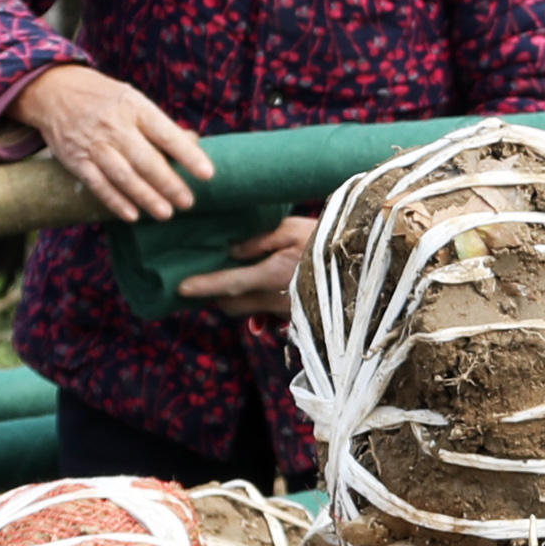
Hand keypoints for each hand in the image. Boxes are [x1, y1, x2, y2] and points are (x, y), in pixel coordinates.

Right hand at [9, 61, 213, 222]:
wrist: (53, 90)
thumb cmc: (104, 99)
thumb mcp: (133, 100)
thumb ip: (160, 124)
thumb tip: (194, 142)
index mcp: (135, 108)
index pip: (167, 134)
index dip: (188, 154)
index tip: (207, 174)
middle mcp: (115, 126)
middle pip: (146, 160)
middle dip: (169, 183)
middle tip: (188, 202)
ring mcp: (94, 144)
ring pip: (123, 175)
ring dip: (146, 197)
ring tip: (166, 213)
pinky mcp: (75, 159)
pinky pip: (98, 184)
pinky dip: (115, 201)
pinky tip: (132, 215)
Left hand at [178, 214, 320, 318]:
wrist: (363, 263)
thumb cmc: (327, 238)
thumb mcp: (293, 229)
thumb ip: (259, 240)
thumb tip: (231, 250)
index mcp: (274, 274)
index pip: (230, 283)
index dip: (204, 286)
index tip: (181, 288)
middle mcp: (277, 298)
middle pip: (232, 304)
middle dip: (214, 295)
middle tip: (203, 277)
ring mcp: (286, 311)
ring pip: (247, 311)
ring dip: (234, 299)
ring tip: (229, 276)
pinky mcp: (296, 316)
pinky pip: (265, 314)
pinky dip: (255, 304)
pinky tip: (257, 286)